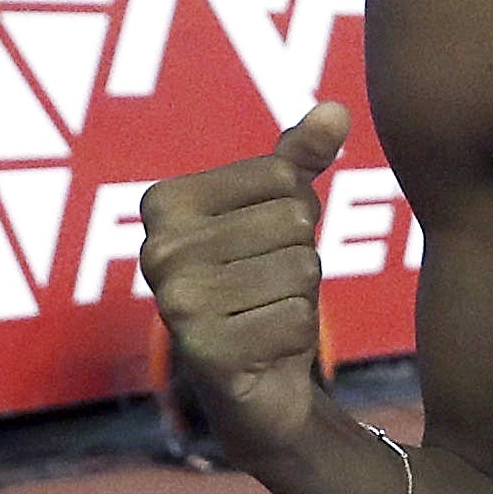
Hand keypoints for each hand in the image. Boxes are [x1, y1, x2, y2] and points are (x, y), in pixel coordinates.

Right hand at [140, 103, 350, 451]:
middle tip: (267, 284)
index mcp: (165, 203)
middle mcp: (156, 250)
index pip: (282, 175)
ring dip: (300, 294)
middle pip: (292, 220)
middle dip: (299, 255)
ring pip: (300, 267)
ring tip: (265, 312)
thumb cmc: (264, 281)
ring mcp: (176, 304)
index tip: (262, 242)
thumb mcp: (280, 211)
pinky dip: (296, 334)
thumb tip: (336, 110)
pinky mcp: (205, 353)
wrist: (258, 383)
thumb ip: (300, 157)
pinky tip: (266, 347)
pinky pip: (297, 318)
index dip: (294, 210)